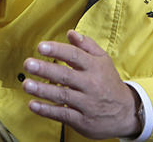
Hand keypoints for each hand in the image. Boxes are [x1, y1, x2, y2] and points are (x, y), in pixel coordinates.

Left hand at [22, 30, 141, 139]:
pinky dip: (47, 110)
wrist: (126, 112)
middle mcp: (91, 84)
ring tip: (26, 84)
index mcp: (95, 67)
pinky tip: (33, 105)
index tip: (41, 47)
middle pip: (65, 75)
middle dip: (45, 69)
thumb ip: (87, 45)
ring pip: (62, 95)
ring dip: (42, 89)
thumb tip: (71, 33)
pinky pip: (62, 114)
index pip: (74, 55)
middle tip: (29, 64)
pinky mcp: (82, 120)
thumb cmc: (110, 83)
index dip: (57, 50)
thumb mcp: (103, 60)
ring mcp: (86, 103)